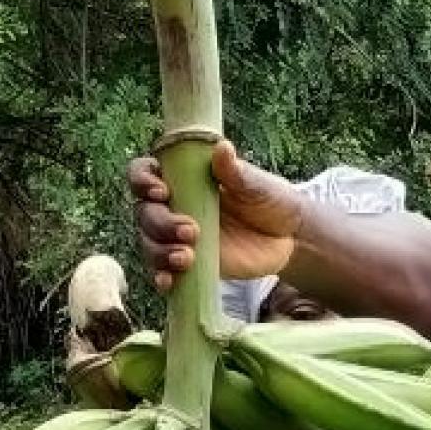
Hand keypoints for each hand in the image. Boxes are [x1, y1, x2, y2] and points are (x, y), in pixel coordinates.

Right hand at [129, 140, 305, 290]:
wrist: (288, 239)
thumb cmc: (271, 201)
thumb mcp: (258, 185)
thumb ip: (237, 173)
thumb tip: (222, 148)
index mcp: (184, 178)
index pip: (145, 172)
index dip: (142, 180)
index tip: (161, 192)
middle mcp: (173, 205)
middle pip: (145, 212)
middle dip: (160, 223)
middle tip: (191, 231)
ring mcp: (176, 237)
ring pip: (148, 243)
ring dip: (159, 252)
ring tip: (186, 258)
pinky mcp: (185, 263)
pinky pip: (161, 271)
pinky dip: (160, 277)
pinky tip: (168, 281)